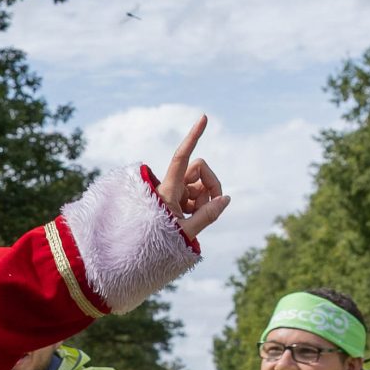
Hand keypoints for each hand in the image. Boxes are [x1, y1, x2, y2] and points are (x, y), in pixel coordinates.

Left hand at [156, 117, 230, 239]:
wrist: (143, 251)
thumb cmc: (158, 243)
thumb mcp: (185, 232)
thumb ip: (208, 216)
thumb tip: (226, 199)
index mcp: (168, 190)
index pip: (182, 157)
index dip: (193, 137)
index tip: (204, 118)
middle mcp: (171, 186)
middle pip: (200, 168)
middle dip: (211, 184)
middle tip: (214, 206)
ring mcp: (176, 191)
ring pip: (201, 183)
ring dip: (206, 198)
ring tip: (197, 218)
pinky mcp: (179, 198)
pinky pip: (198, 194)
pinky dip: (201, 204)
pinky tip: (193, 218)